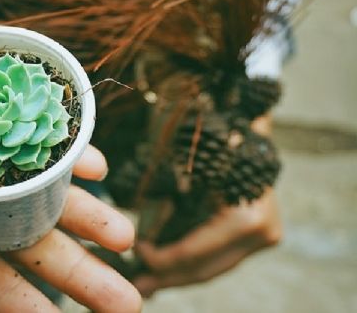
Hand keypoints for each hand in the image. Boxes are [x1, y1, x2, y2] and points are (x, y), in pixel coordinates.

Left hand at [133, 117, 280, 296]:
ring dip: (175, 274)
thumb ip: (162, 201)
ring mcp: (263, 235)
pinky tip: (163, 269)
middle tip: (133, 286)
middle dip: (165, 278)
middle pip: (203, 269)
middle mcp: (261, 232)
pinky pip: (217, 255)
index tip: (133, 254)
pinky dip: (190, 260)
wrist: (246, 111)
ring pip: (210, 267)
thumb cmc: (209, 131)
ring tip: (143, 281)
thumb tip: (138, 235)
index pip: (193, 254)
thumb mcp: (181, 164)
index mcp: (246, 219)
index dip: (159, 261)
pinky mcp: (257, 233)